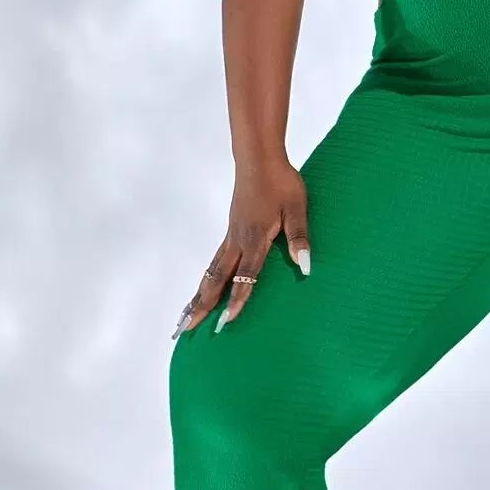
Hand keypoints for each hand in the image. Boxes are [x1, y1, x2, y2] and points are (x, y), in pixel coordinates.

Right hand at [171, 157, 310, 338]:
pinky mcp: (231, 232)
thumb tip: (305, 266)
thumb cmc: (281, 183)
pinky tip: (202, 287)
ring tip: (185, 316)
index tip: (225, 323)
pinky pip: (214, 261)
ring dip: (198, 295)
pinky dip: (206, 279)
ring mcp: (231, 237)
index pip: (245, 277)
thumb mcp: (297, 209)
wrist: (259, 160)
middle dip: (202, 306)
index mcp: (255, 239)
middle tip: (186, 329)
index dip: (237, 300)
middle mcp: (238, 242)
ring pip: (211, 272)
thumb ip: (299, 238)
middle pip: (217, 280)